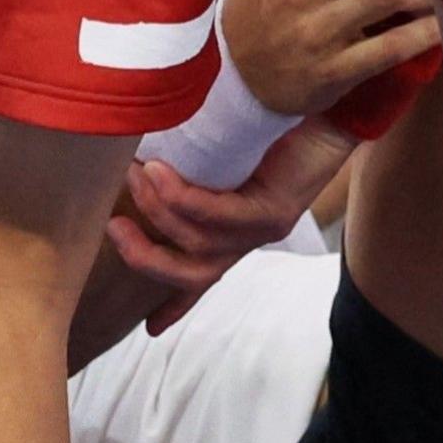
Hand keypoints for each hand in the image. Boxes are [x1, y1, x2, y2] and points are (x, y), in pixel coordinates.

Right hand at [106, 118, 358, 333]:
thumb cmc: (274, 128)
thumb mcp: (224, 157)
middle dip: (143, 257)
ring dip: (156, 211)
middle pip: (190, 273)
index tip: (149, 330)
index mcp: (236, 233)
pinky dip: (183, 199)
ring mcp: (263, 230)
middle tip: (110, 227)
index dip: (174, 306)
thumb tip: (140, 154)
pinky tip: (159, 174)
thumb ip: (191, 168)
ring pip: (197, 242)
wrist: (332, 112)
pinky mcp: (275, 211)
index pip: (200, 279)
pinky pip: (220, 216)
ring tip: (133, 174)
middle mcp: (248, 239)